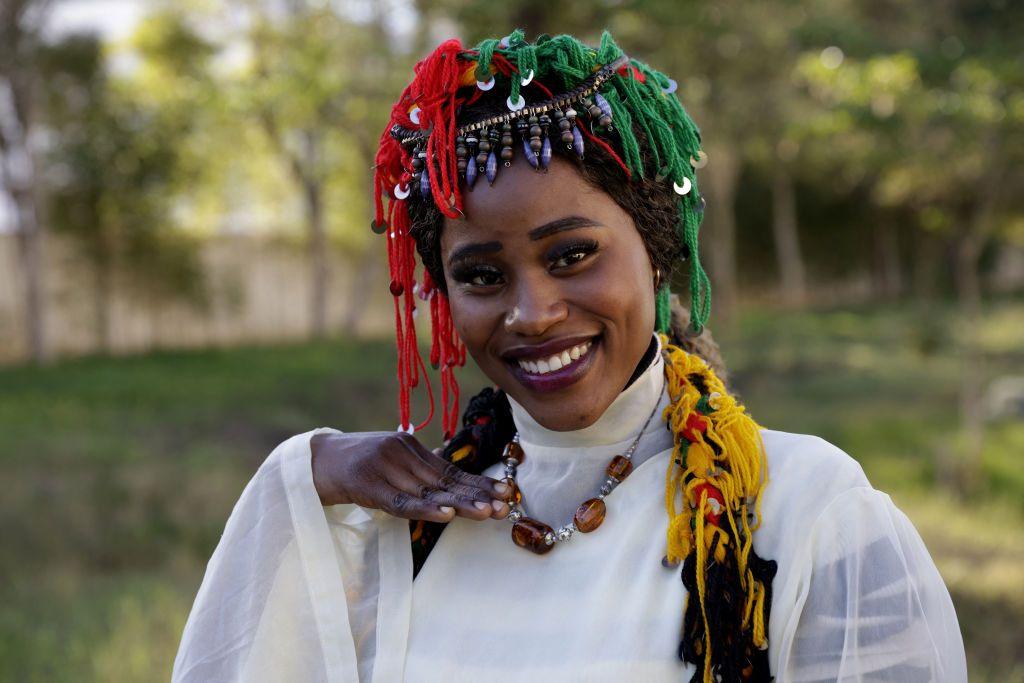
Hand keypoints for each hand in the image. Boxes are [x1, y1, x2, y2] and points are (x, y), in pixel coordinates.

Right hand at [311, 431, 511, 522]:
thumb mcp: (387, 456)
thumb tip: (445, 464)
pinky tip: (446, 514)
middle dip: (477, 494)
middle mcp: (401, 452)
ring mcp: (385, 467)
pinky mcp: (368, 485)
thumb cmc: (352, 462)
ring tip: (486, 513)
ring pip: (428, 491)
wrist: (310, 460)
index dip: (478, 482)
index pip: (449, 468)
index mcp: (409, 445)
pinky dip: (425, 508)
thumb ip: (415, 463)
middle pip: (444, 479)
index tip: (505, 492)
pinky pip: (401, 502)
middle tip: (504, 505)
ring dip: (459, 504)